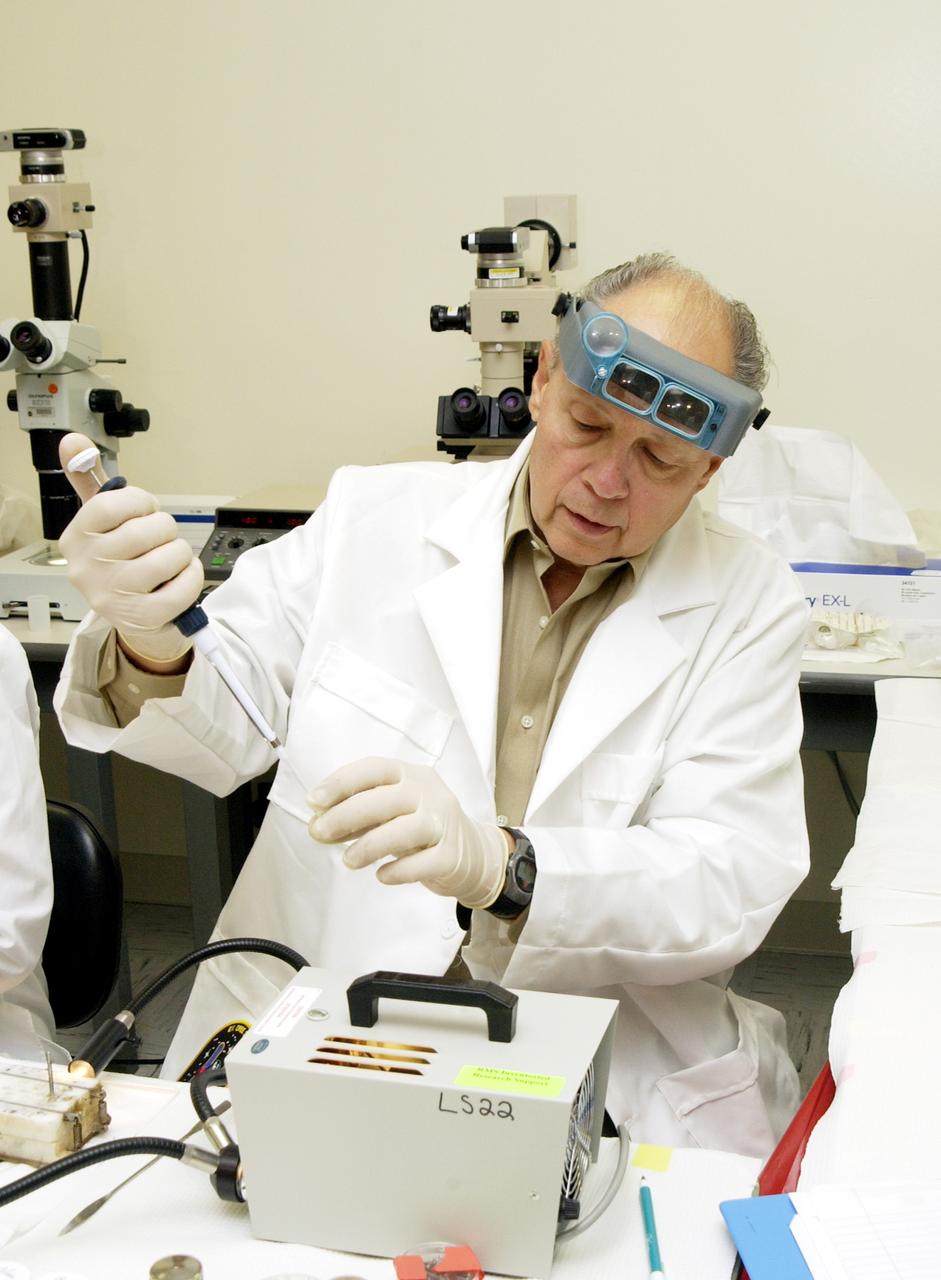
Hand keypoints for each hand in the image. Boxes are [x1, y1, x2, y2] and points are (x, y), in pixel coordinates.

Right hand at [59, 433, 202, 662]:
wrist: (136, 618)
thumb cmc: (123, 562)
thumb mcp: (104, 522)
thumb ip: (91, 479)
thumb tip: (72, 441)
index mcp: (76, 538)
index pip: (111, 502)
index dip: (140, 502)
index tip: (144, 511)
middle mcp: (87, 568)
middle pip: (145, 529)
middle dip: (165, 530)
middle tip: (159, 541)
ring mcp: (113, 595)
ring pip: (169, 556)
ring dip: (181, 554)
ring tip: (170, 562)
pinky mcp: (142, 617)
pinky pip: (184, 586)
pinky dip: (192, 577)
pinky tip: (180, 579)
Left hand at [308, 757, 509, 907]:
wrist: (472, 854)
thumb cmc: (420, 828)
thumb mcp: (390, 814)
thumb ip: (357, 817)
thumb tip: (317, 825)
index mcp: (410, 774)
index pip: (375, 769)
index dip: (342, 782)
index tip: (313, 800)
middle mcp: (429, 792)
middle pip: (386, 798)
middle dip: (346, 815)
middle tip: (319, 833)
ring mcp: (444, 823)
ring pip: (405, 829)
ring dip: (370, 845)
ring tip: (348, 861)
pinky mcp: (451, 855)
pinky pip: (423, 863)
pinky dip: (398, 870)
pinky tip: (382, 876)